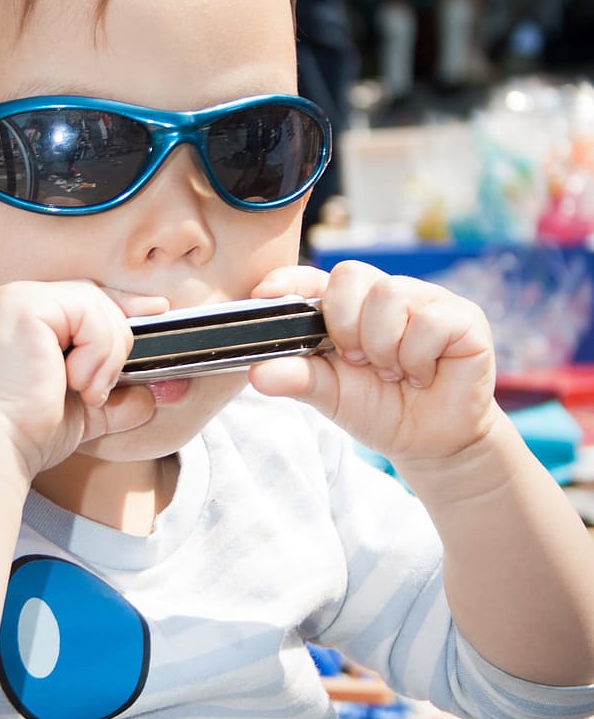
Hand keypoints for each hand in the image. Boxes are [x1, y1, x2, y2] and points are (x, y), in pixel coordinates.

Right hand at [0, 280, 164, 477]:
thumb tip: (149, 397)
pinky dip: (97, 352)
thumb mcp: (82, 410)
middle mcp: (15, 300)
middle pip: (94, 297)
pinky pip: (89, 313)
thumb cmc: (28, 432)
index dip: (122, 305)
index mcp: (22, 318)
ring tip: (85, 390)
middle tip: (98, 390)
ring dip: (106, 355)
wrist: (0, 447)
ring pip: (97, 304)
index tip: (156, 309)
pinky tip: (75, 382)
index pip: (83, 298)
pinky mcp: (26, 307)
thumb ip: (113, 397)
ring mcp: (17, 299)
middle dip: (116, 343)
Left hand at [247, 262, 497, 464]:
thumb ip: (297, 378)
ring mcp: (426, 300)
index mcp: (348, 307)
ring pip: (390, 294)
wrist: (431, 443)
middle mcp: (385, 294)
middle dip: (345, 325)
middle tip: (358, 362)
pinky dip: (418, 358)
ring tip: (393, 373)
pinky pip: (429, 320)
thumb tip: (256, 372)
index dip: (289, 280)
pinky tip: (423, 375)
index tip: (265, 295)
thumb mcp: (330, 396)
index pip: (313, 277)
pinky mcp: (463, 317)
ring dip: (384, 347)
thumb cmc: (380, 410)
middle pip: (351, 275)